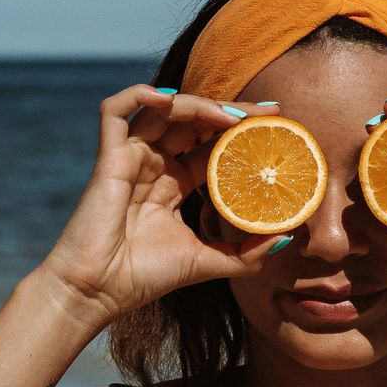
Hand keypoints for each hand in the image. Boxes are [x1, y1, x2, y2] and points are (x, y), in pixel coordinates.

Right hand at [39, 85, 278, 323]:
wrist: (99, 291)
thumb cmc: (144, 277)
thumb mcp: (207, 262)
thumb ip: (246, 253)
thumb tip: (287, 236)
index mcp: (175, 182)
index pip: (212, 144)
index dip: (242, 131)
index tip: (276, 125)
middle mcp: (154, 164)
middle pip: (195, 121)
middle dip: (231, 110)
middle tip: (268, 112)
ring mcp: (131, 157)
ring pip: (164, 110)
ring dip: (199, 105)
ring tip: (232, 117)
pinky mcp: (108, 157)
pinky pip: (115, 110)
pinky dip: (137, 94)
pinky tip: (168, 98)